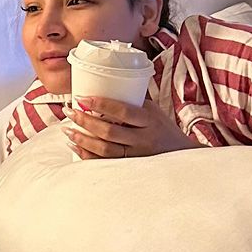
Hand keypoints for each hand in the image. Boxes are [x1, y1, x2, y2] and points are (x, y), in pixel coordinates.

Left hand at [65, 96, 193, 160]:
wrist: (183, 157)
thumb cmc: (163, 129)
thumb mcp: (153, 111)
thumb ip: (132, 102)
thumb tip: (106, 83)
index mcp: (149, 120)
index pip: (123, 111)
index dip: (101, 105)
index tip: (83, 98)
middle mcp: (144, 139)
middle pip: (110, 132)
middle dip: (86, 122)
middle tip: (70, 112)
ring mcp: (137, 156)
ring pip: (105, 150)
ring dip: (83, 140)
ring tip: (67, 130)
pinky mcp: (131, 168)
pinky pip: (105, 163)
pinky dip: (88, 155)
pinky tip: (75, 147)